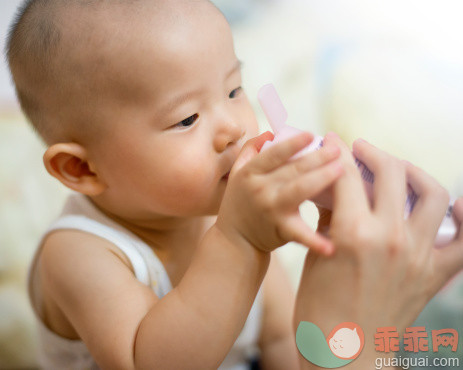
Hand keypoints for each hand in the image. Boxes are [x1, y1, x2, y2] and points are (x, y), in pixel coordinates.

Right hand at [216, 131, 343, 254]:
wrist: (234, 240)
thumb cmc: (241, 202)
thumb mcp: (238, 173)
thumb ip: (251, 149)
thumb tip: (271, 133)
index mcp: (250, 173)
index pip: (273, 154)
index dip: (292, 144)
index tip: (310, 134)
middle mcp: (260, 189)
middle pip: (293, 169)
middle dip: (317, 157)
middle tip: (338, 149)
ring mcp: (271, 210)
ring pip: (300, 190)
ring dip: (322, 179)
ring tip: (341, 169)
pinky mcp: (281, 230)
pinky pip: (301, 234)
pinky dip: (316, 240)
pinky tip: (332, 245)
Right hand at [294, 133, 462, 366]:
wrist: (345, 357)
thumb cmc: (319, 311)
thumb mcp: (316, 257)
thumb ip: (330, 218)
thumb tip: (334, 189)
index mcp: (353, 234)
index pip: (347, 176)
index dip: (337, 152)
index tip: (333, 142)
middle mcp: (391, 238)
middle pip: (390, 173)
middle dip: (372, 153)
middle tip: (359, 149)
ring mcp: (419, 256)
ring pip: (432, 193)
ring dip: (414, 172)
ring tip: (398, 168)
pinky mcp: (434, 274)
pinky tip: (459, 203)